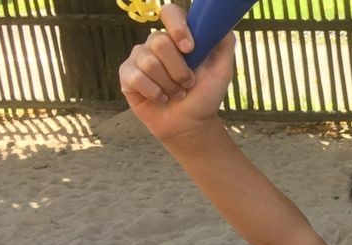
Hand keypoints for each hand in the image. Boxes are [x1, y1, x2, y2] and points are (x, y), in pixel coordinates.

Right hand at [117, 4, 234, 141]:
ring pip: (149, 62)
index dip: (177, 28)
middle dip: (179, 70)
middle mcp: (156, 43)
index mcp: (178, 36)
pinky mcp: (127, 75)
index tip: (190, 48)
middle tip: (188, 83)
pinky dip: (155, 92)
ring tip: (176, 93)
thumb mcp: (222, 71)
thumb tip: (222, 24)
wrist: (191, 124)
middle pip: (159, 41)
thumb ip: (224, 45)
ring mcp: (139, 57)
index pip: (170, 13)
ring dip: (169, 85)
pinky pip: (136, 78)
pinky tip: (161, 98)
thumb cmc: (204, 96)